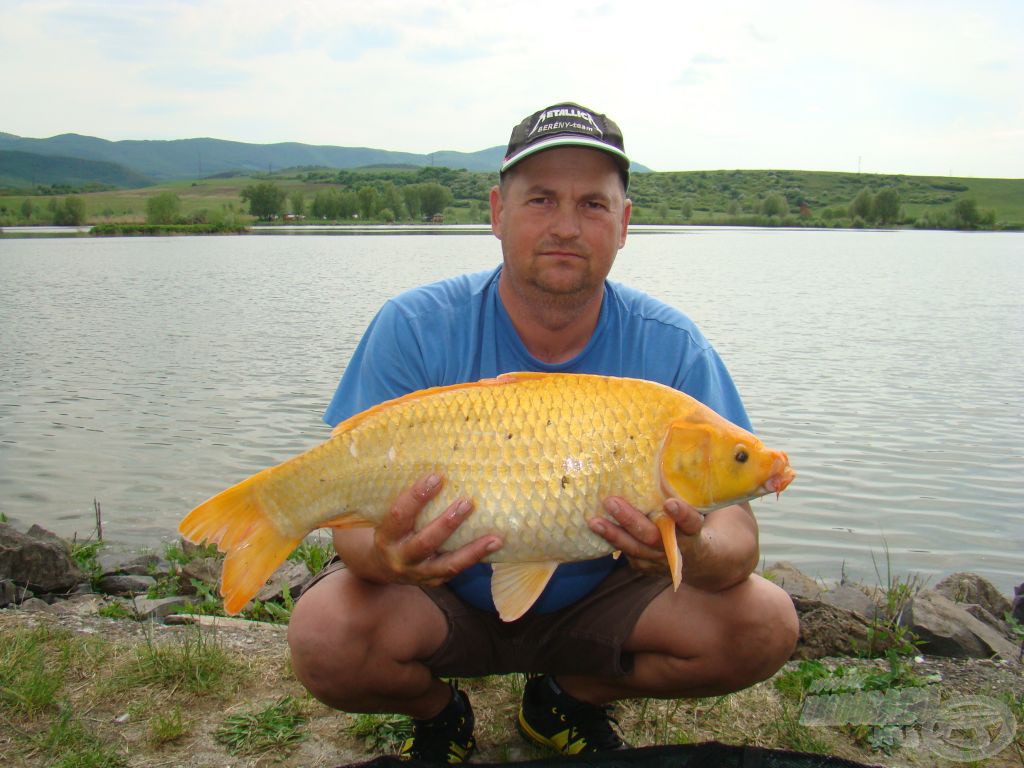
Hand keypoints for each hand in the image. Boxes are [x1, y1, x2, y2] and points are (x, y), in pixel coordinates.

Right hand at [368, 473, 501, 586]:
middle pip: (425, 542)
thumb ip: (405, 497)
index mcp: (386, 536)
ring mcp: (418, 573)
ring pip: (447, 564)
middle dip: (447, 523)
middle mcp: (400, 558)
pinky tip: (494, 545)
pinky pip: (456, 571)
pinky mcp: (433, 581)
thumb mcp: (387, 515)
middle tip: (467, 502)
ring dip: (471, 550)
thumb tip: (434, 460)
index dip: (417, 496)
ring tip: (494, 537)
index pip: (400, 515)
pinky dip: (475, 558)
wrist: (379, 566)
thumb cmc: (390, 529)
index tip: (437, 476)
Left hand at [588, 497, 702, 575]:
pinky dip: (612, 541)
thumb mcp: (694, 510)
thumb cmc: (690, 522)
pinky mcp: (645, 566)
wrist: (697, 559)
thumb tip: (657, 457)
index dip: (682, 515)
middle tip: (611, 502)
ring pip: (635, 548)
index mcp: (693, 532)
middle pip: (652, 536)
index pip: (691, 523)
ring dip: (613, 534)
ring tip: (594, 521)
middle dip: (630, 520)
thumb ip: (679, 493)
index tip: (670, 503)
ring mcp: (659, 561)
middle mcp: (677, 550)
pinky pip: (627, 553)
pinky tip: (596, 529)